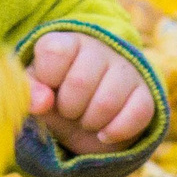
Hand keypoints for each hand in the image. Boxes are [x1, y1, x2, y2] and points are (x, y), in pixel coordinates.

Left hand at [27, 31, 154, 155]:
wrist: (89, 116)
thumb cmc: (57, 99)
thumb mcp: (36, 95)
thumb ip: (30, 94)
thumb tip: (42, 102)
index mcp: (66, 42)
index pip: (54, 52)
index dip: (47, 79)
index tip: (49, 89)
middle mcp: (99, 48)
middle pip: (80, 82)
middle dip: (68, 108)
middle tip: (69, 111)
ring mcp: (126, 69)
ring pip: (107, 102)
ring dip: (91, 122)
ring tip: (86, 120)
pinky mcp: (146, 92)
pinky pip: (137, 114)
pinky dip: (116, 132)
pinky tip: (105, 133)